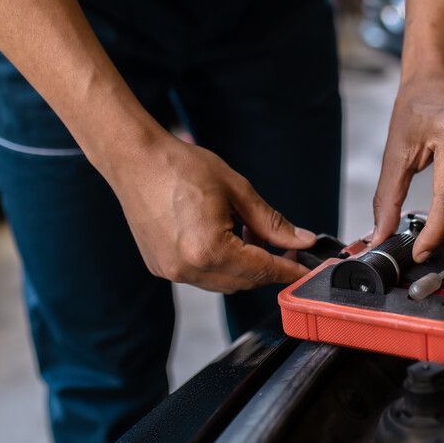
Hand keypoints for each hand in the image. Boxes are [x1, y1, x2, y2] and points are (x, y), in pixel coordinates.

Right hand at [108, 133, 315, 292]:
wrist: (134, 160)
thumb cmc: (182, 167)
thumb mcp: (238, 191)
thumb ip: (272, 223)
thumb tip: (302, 241)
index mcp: (210, 250)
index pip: (263, 270)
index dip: (289, 271)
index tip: (309, 269)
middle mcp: (188, 269)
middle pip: (245, 282)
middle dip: (269, 267)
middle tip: (285, 246)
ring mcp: (171, 271)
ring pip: (224, 282)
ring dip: (244, 266)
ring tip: (250, 234)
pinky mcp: (161, 267)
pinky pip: (202, 276)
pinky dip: (221, 264)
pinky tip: (225, 237)